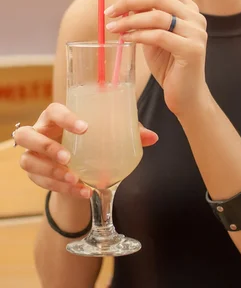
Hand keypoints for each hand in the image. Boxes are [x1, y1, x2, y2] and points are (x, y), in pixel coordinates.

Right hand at [15, 103, 157, 197]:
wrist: (77, 164)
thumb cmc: (90, 139)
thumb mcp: (107, 133)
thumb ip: (129, 132)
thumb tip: (153, 137)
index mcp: (56, 116)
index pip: (53, 110)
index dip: (65, 118)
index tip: (84, 128)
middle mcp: (40, 132)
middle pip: (26, 135)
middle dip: (46, 147)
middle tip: (69, 158)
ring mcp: (33, 154)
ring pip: (28, 162)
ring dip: (51, 172)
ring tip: (74, 178)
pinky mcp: (34, 175)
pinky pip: (40, 182)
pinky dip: (61, 188)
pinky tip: (81, 191)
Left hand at [107, 0, 210, 116]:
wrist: (185, 95)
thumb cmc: (168, 63)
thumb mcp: (152, 32)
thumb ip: (145, 12)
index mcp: (188, 7)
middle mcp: (195, 16)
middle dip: (129, 1)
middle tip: (109, 11)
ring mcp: (196, 32)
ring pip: (157, 15)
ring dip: (130, 20)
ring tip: (113, 28)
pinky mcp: (192, 49)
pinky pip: (159, 36)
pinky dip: (138, 35)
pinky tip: (126, 39)